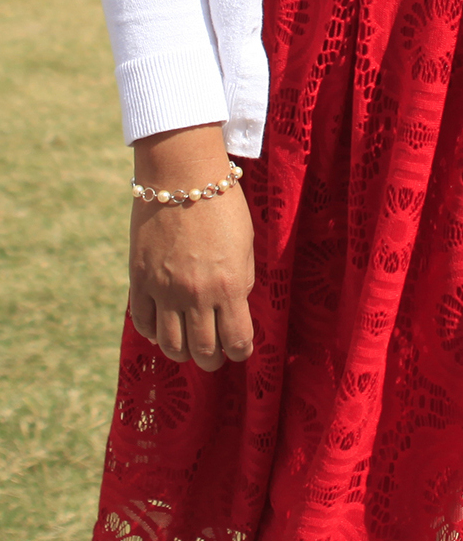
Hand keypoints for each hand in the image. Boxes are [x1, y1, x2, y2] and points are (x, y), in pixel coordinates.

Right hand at [128, 128, 255, 369]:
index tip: (241, 353)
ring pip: (170, 343)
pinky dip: (153, 334)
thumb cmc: (224, 207)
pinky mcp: (139, 282)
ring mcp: (164, 290)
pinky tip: (162, 332)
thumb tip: (234, 308)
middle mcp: (196, 295)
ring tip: (190, 352)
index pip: (237, 338)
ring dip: (182, 354)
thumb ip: (240, 281)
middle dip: (212, 360)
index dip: (241, 351)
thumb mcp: (245, 246)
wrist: (182, 179)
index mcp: (230, 285)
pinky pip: (143, 323)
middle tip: (216, 360)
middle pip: (202, 349)